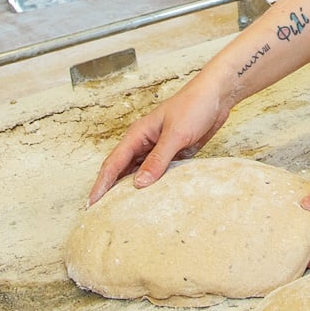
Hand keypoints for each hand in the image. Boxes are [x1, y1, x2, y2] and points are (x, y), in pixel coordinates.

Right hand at [87, 75, 230, 205]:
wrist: (217, 96)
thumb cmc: (194, 106)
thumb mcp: (176, 134)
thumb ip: (158, 159)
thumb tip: (139, 184)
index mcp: (138, 135)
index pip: (113, 163)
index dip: (101, 184)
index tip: (92, 203)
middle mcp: (144, 143)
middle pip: (122, 170)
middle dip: (111, 190)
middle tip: (102, 214)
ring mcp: (158, 149)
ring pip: (139, 173)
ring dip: (131, 189)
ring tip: (123, 212)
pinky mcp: (173, 154)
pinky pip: (158, 173)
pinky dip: (153, 186)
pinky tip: (152, 200)